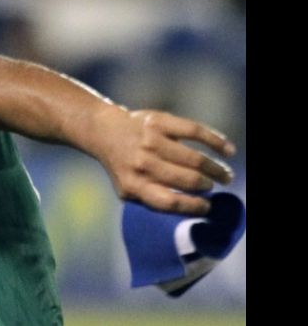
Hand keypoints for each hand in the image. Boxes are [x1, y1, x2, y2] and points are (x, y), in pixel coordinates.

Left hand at [91, 107, 235, 215]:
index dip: (195, 207)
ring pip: (195, 159)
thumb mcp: (129, 189)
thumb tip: (192, 210)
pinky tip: (227, 150)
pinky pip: (195, 131)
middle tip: (217, 185)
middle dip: (208, 185)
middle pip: (188, 180)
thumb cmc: (124, 166)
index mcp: (134, 186)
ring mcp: (150, 141)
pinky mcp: (158, 121)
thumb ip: (153, 200)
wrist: (105, 133)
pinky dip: (216, 141)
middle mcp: (142, 164)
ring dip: (215, 169)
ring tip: (223, 173)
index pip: (171, 203)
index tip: (208, 206)